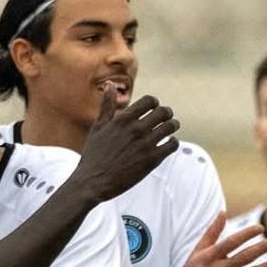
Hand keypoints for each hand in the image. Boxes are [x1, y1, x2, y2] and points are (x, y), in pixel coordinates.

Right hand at [70, 87, 179, 203]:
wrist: (93, 182)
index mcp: (123, 118)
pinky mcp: (152, 160)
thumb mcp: (98, 127)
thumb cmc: (93, 155)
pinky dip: (173, 142)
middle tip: (168, 117)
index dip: (155, 103)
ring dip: (173, 125)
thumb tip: (110, 84)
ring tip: (172, 128)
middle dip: (167, 113)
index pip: (150, 101)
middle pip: (163, 112)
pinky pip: (172, 145)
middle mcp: (136, 129)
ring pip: (170, 127)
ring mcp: (145, 144)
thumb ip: (107, 106)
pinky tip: (169, 144)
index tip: (155, 108)